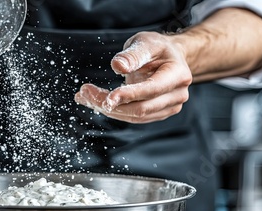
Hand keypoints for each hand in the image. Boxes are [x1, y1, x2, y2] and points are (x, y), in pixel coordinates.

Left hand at [74, 32, 191, 123]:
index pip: (152, 90)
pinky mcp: (158, 114)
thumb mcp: (145, 42)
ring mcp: (170, 107)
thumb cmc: (157, 48)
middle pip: (141, 108)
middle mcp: (177, 94)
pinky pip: (134, 118)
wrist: (170, 58)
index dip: (129, 95)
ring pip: (135, 117)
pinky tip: (95, 102)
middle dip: (110, 104)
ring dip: (108, 110)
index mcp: (178, 75)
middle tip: (84, 92)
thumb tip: (118, 66)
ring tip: (85, 96)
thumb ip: (133, 54)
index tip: (107, 97)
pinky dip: (113, 111)